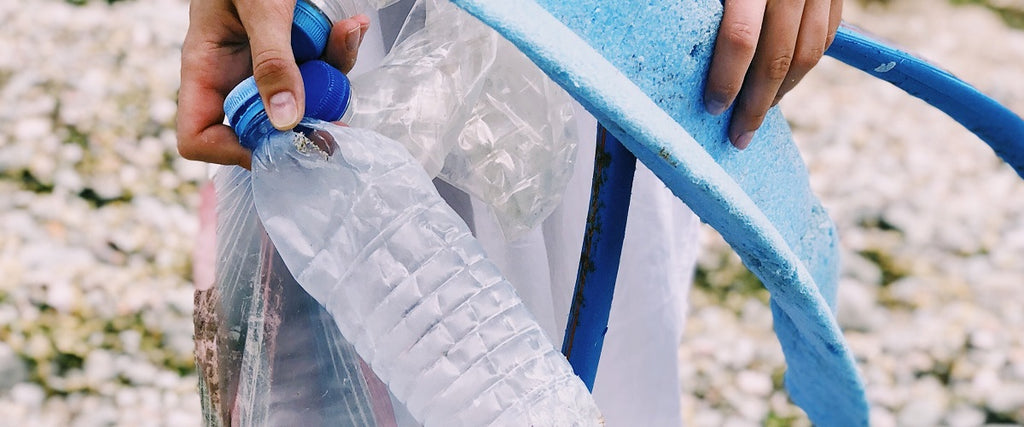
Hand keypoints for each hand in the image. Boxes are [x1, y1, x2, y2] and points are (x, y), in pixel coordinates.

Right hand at [177, 0, 369, 168]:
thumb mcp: (259, 10)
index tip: (276, 142)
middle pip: (263, 126)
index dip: (231, 151)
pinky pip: (320, 69)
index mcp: (206, 69)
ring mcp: (267, 67)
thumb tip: (285, 119)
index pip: (198, 137)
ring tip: (343, 35)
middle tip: (336, 112)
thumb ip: (272, 62)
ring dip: (330, 76)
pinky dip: (339, 50)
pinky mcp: (297, 54)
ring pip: (302, 100)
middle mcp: (235, 75)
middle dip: (302, 118)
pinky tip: (349, 26)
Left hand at [704, 0, 841, 148]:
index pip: (741, 40)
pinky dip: (804, 65)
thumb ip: (715, 16)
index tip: (714, 108)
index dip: (727, 80)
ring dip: (783, 91)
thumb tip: (695, 61)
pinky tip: (783, 81)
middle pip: (777, 58)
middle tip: (739, 135)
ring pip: (808, 54)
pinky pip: (825, 36)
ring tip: (759, 112)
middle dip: (756, 104)